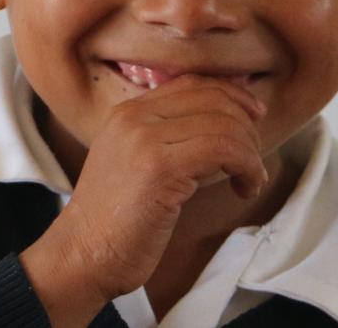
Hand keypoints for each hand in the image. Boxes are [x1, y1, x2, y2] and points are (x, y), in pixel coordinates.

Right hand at [21, 77, 268, 326]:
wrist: (83, 254)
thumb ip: (170, 141)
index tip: (254, 118)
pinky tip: (247, 188)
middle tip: (253, 161)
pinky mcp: (159, 168)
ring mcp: (144, 139)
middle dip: (247, 128)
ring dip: (251, 153)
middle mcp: (134, 117)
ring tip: (251, 181)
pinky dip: (247, 167)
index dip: (233, 95)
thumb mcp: (137, 165)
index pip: (192, 83)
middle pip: (213, 99)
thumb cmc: (116, 222)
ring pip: (224, 125)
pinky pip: (223, 150)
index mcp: (127, 113)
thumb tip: (228, 130)